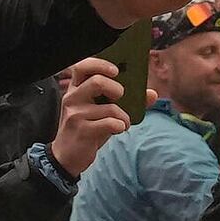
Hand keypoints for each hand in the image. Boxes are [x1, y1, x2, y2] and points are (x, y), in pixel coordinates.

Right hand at [47, 57, 129, 174]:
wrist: (67, 156)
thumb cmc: (87, 129)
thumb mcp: (102, 112)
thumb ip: (125, 101)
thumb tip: (152, 94)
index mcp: (76, 88)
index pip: (82, 66)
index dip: (100, 64)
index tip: (116, 70)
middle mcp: (73, 98)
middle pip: (96, 81)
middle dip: (116, 88)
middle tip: (121, 96)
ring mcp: (76, 114)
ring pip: (109, 107)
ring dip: (124, 116)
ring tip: (123, 122)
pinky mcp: (82, 130)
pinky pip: (109, 123)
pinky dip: (120, 125)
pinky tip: (118, 129)